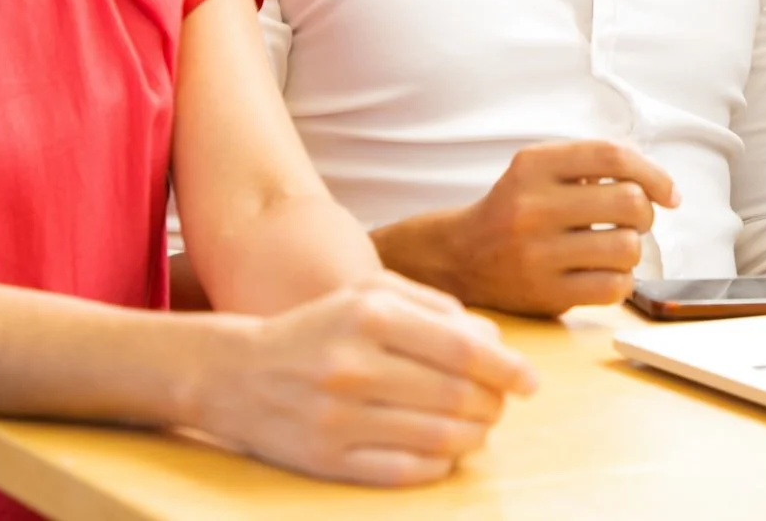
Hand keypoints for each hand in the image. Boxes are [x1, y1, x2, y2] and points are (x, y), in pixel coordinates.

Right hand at [197, 272, 536, 486]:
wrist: (235, 373)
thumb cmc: (318, 328)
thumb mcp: (368, 295)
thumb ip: (434, 307)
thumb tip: (494, 339)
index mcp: (368, 316)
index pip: (461, 347)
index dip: (506, 368)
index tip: (529, 381)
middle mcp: (352, 365)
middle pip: (456, 395)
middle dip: (494, 404)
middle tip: (500, 404)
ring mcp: (338, 418)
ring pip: (439, 437)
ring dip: (475, 435)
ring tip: (480, 426)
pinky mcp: (327, 460)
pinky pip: (408, 470)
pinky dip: (441, 462)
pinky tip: (446, 449)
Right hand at [375, 140, 678, 316]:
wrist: (460, 257)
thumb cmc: (516, 209)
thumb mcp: (539, 170)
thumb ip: (592, 164)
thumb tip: (660, 185)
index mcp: (533, 165)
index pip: (612, 156)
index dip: (654, 173)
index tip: (670, 194)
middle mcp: (532, 206)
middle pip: (629, 202)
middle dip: (644, 213)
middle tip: (632, 221)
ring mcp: (538, 253)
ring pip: (628, 247)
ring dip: (632, 249)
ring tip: (614, 247)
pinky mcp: (546, 293)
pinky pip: (615, 287)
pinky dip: (621, 281)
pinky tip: (604, 273)